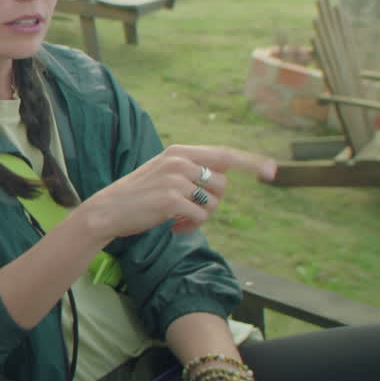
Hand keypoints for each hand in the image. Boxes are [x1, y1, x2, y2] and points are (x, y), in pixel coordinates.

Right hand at [77, 145, 276, 241]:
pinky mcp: (171, 201)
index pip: (224, 154)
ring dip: (201, 217)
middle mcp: (179, 162)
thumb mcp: (164, 172)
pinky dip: (190, 227)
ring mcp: (175, 180)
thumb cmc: (138, 195)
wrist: (107, 211)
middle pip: (222, 184)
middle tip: (190, 211)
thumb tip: (226, 175)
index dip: (251, 162)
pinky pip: (200, 217)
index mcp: (179, 152)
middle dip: (213, 202)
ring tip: (179, 220)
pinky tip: (174, 228)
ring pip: (213, 203)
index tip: (273, 171)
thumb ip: (192, 170)